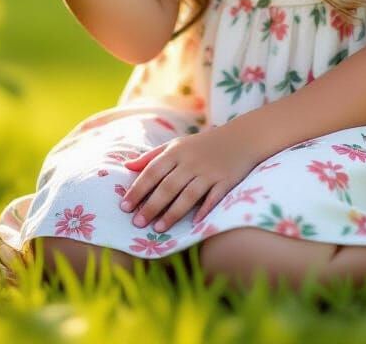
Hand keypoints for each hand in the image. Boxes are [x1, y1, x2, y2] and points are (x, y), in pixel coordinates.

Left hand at [119, 126, 260, 233]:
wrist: (240, 138)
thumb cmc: (202, 145)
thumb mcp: (176, 145)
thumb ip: (152, 157)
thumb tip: (126, 166)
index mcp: (176, 152)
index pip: (152, 172)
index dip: (138, 189)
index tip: (124, 207)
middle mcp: (191, 162)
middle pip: (168, 186)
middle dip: (151, 205)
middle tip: (137, 223)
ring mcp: (209, 172)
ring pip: (188, 195)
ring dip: (173, 213)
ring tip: (158, 228)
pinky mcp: (226, 181)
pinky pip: (213, 198)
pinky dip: (204, 209)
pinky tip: (194, 223)